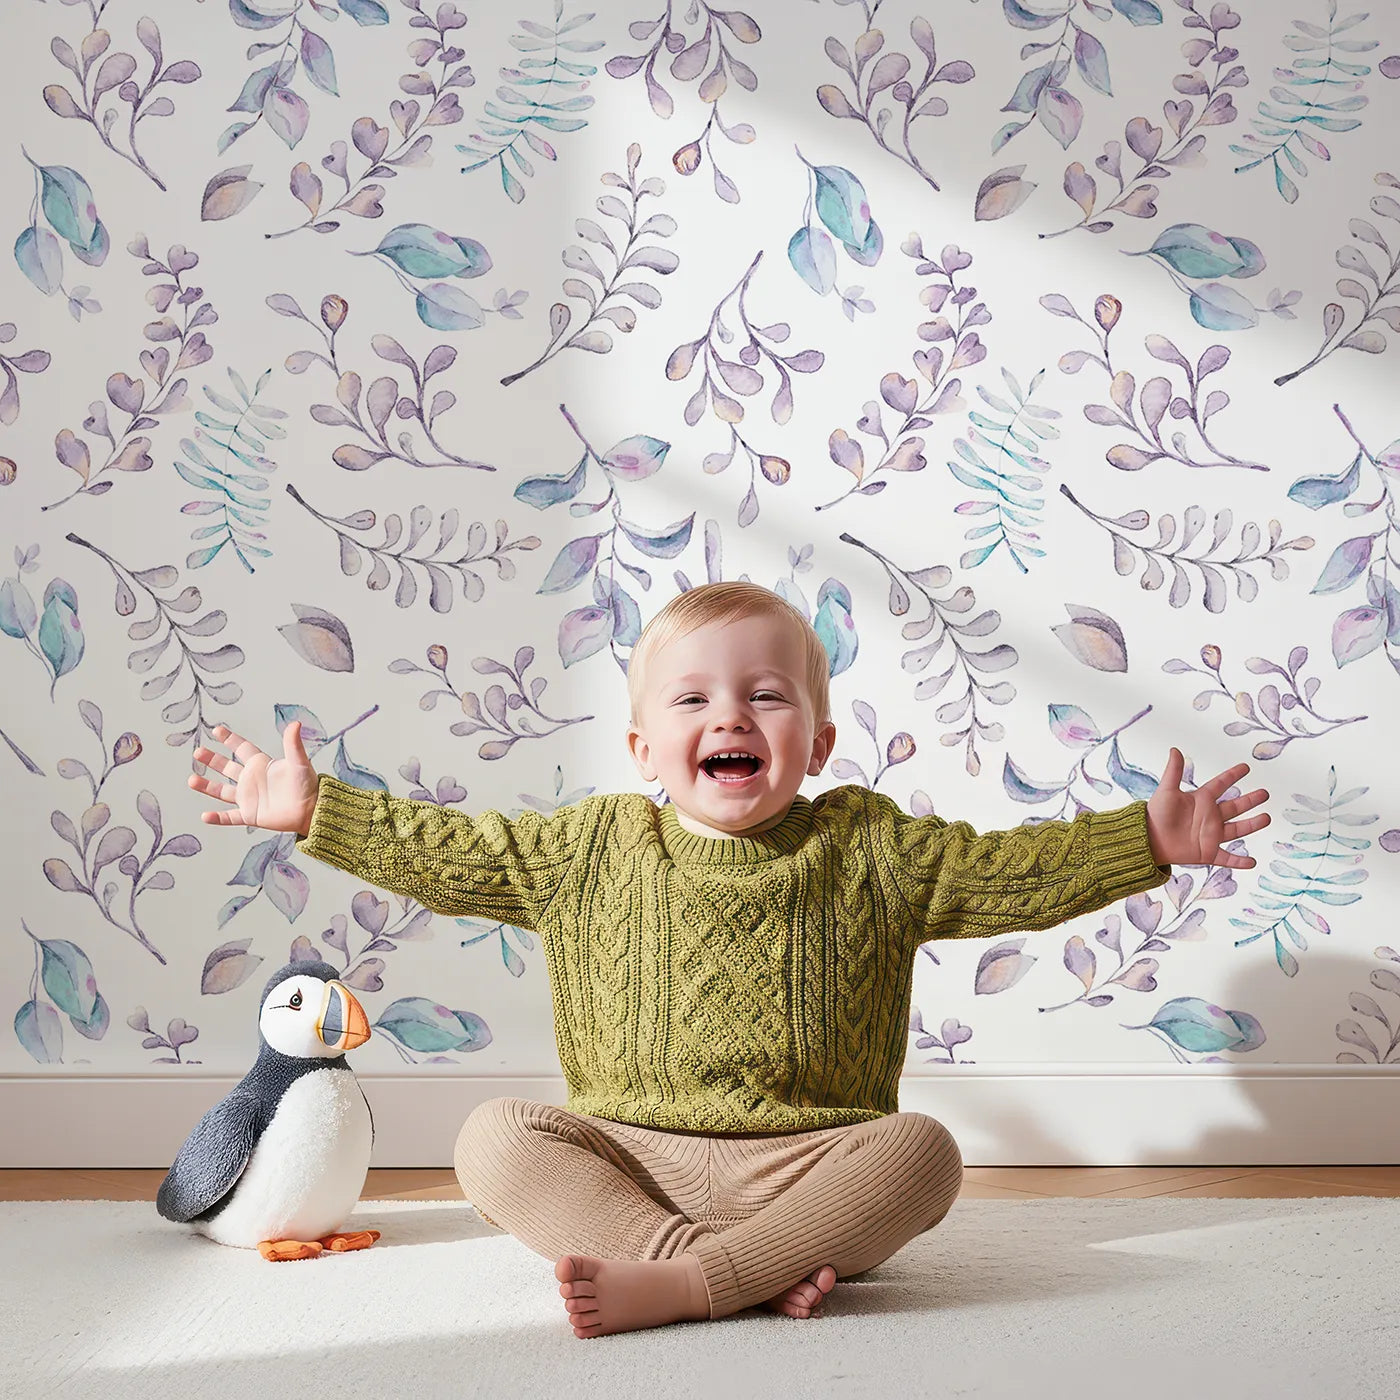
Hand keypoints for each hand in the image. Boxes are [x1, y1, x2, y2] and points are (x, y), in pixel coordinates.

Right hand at [188, 722, 318, 835]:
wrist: (312, 810)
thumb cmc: (308, 784)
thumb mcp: (299, 762)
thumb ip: (293, 745)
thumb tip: (295, 723)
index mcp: (262, 764)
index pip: (242, 748)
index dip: (230, 739)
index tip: (216, 729)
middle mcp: (252, 779)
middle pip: (227, 767)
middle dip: (212, 760)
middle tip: (197, 752)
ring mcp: (249, 798)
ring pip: (222, 791)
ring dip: (207, 786)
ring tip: (190, 780)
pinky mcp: (251, 815)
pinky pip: (230, 817)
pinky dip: (217, 818)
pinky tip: (204, 816)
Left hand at [1145, 747, 1268, 868]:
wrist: (1148, 839)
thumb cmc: (1155, 814)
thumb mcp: (1166, 791)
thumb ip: (1174, 772)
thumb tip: (1174, 749)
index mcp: (1200, 800)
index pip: (1220, 784)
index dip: (1232, 775)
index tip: (1246, 767)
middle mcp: (1209, 816)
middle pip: (1235, 807)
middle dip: (1250, 800)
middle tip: (1265, 793)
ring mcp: (1210, 835)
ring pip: (1237, 829)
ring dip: (1252, 825)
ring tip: (1267, 818)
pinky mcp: (1208, 852)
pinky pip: (1227, 858)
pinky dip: (1239, 861)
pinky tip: (1252, 862)